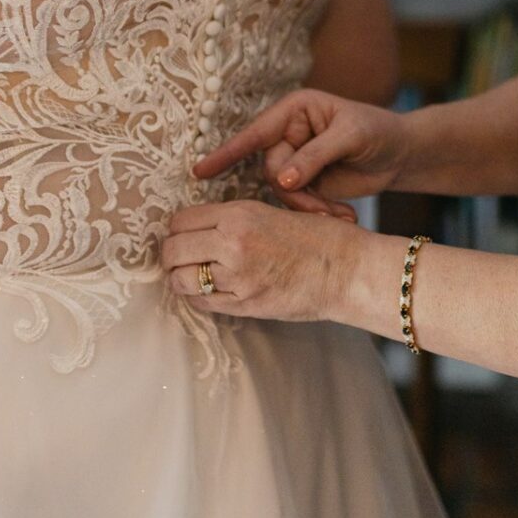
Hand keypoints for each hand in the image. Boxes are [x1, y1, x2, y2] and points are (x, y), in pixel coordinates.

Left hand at [162, 199, 366, 321]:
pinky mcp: (245, 305)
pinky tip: (206, 292)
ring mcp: (237, 277)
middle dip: (170, 255)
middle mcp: (232, 243)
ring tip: (190, 276)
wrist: (346, 269)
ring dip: (180, 278)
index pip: (181, 220)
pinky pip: (201, 303)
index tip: (182, 235)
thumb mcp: (271, 212)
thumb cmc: (317, 237)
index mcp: (239, 214)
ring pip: (181, 279)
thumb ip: (233, 220)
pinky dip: (196, 298)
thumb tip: (198, 229)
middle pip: (173, 249)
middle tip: (178, 258)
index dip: (177, 229)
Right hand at [191, 89, 411, 209]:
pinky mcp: (304, 183)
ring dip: (308, 208)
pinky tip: (342, 217)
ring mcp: (294, 159)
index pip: (255, 132)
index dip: (227, 152)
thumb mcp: (351, 136)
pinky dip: (317, 214)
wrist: (401, 154)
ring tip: (341, 216)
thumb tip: (282, 180)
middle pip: (270, 170)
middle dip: (296, 193)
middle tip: (327, 210)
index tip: (199, 171)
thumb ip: (314, 155)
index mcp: (294, 110)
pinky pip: (296, 203)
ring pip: (281, 192)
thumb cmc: (378, 132)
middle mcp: (288, 133)